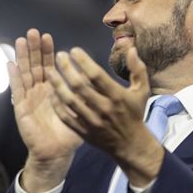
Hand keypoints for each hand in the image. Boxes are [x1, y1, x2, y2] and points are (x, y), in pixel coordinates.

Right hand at [9, 29, 82, 192]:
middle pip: (35, 66)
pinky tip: (10, 64)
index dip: (47, 52)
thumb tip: (97, 78)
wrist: (56, 153)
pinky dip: (13, 78)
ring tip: (20, 41)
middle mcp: (39, 92)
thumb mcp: (81, 110)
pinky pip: (17, 91)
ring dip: (22, 58)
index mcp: (53, 90)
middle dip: (34, 49)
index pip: (49, 66)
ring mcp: (29, 99)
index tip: (48, 36)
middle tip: (33, 32)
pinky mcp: (22, 109)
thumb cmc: (69, 134)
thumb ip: (87, 95)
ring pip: (24, 74)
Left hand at [46, 46, 162, 185]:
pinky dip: (57, 104)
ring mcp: (91, 121)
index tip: (74, 50)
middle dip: (67, 69)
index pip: (96, 75)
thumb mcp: (142, 91)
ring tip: (50, 71)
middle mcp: (103, 108)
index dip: (83, 61)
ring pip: (69, 101)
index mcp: (117, 96)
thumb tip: (131, 48)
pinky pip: (65, 117)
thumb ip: (138, 69)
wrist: (130, 144)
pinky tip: (52, 92)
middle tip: (59, 56)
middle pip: (79, 86)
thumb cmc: (134, 113)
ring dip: (58, 85)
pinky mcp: (83, 131)